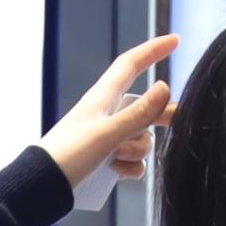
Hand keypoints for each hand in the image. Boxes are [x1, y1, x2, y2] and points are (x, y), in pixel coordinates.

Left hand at [42, 35, 176, 190]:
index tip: (175, 40)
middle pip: (145, 106)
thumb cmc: (70, 154)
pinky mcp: (106, 159)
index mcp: (103, 97)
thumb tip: (165, 88)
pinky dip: (130, 167)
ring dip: (137, 150)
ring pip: (142, 137)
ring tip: (117, 157)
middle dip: (160, 116)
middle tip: (181, 121)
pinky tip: (116, 172)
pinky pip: (132, 160)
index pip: (131, 64)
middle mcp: (107, 114)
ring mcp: (108, 137)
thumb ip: (139, 113)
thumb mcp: (109, 132)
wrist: (44, 185)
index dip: (153, 50)